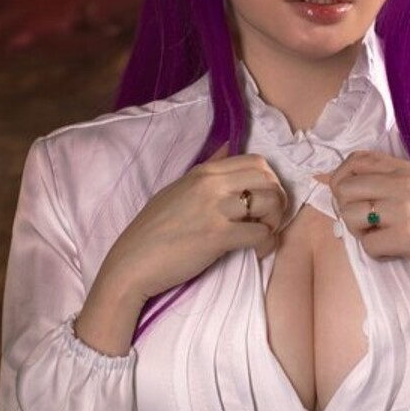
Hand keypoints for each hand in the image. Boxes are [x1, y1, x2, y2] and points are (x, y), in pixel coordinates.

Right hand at [77, 146, 287, 353]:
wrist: (132, 263)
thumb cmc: (152, 231)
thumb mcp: (177, 190)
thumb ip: (205, 174)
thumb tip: (227, 147)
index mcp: (203, 172)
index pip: (256, 161)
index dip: (269, 181)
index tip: (264, 199)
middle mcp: (211, 184)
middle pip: (268, 178)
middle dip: (277, 199)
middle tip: (269, 219)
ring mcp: (215, 208)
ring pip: (270, 202)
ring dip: (274, 221)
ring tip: (263, 234)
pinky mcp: (218, 236)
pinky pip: (261, 234)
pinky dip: (266, 244)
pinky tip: (258, 251)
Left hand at [317, 151, 409, 334]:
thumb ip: (387, 183)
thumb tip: (333, 182)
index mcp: (405, 169)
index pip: (354, 160)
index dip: (342, 179)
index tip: (350, 198)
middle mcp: (402, 183)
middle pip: (343, 188)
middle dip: (347, 210)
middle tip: (368, 225)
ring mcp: (404, 209)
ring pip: (350, 217)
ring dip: (360, 233)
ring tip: (383, 238)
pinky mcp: (406, 237)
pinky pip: (368, 247)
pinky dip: (378, 254)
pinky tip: (397, 252)